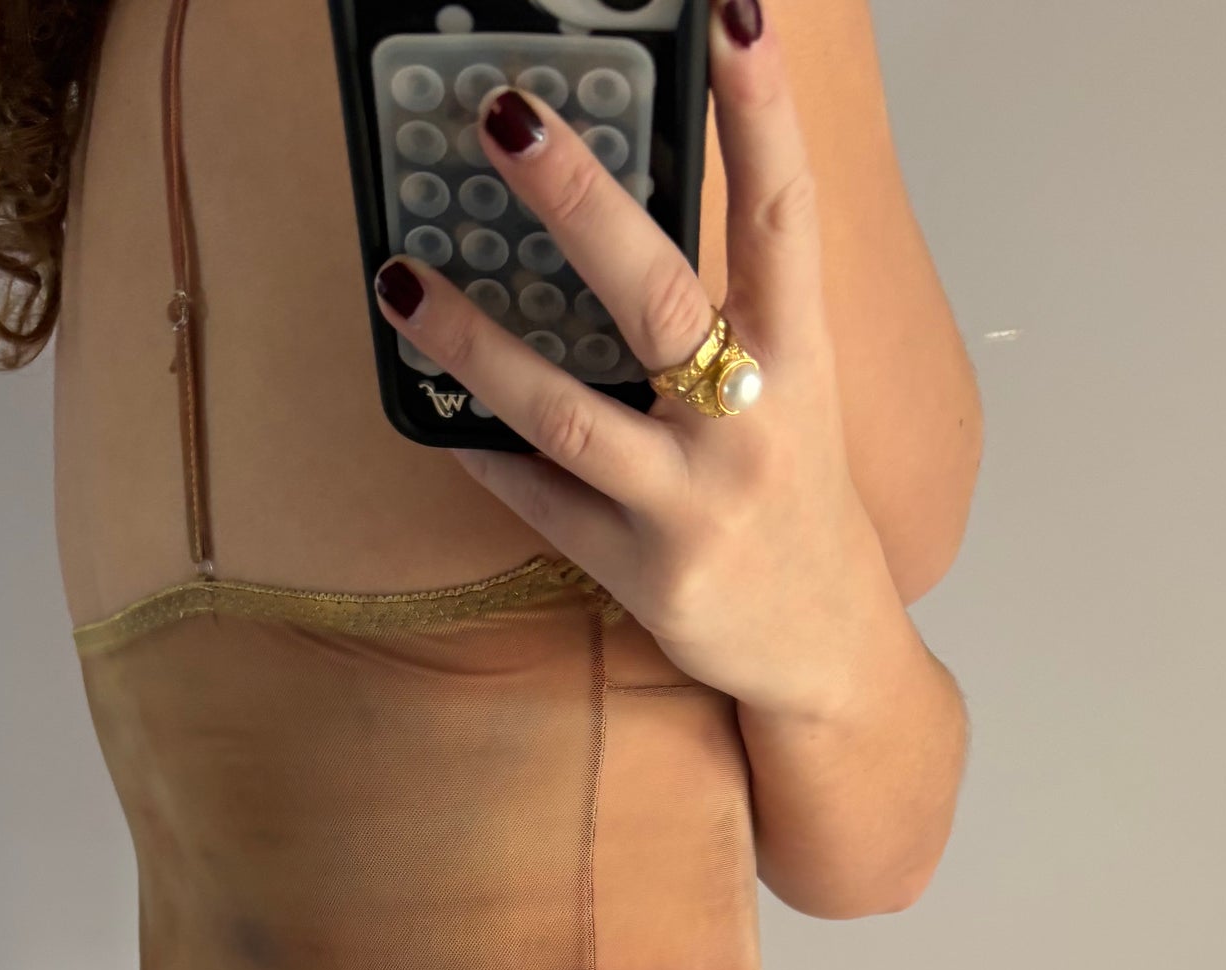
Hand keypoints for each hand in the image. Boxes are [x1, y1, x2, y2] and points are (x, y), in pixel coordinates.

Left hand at [372, 0, 905, 726]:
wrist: (827, 649)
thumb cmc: (791, 500)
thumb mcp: (786, 393)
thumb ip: (723, 316)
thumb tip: (609, 221)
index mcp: (798, 358)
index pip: (782, 212)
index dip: (761, 111)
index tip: (737, 13)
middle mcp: (750, 424)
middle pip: (656, 295)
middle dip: (579, 200)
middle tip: (505, 119)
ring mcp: (693, 505)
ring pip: (565, 413)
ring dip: (472, 342)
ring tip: (398, 280)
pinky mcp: (642, 573)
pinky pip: (540, 501)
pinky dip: (482, 453)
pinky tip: (430, 411)